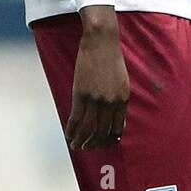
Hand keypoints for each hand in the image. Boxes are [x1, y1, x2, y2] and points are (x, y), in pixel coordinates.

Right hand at [67, 7, 129, 150]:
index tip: (102, 145)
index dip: (109, 140)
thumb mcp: (122, 83)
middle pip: (102, 132)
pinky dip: (71, 130)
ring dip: (81, 141)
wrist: (101, 42)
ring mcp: (96, 98)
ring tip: (76, 146)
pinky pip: (76, 118)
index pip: (117, 129)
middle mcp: (111, 102)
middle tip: (87, 149)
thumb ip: (119, 102)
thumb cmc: (111, 61)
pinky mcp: (81, 93)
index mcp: (123, 100)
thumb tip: (116, 123)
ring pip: (88, 128)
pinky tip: (68, 136)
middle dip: (94, 144)